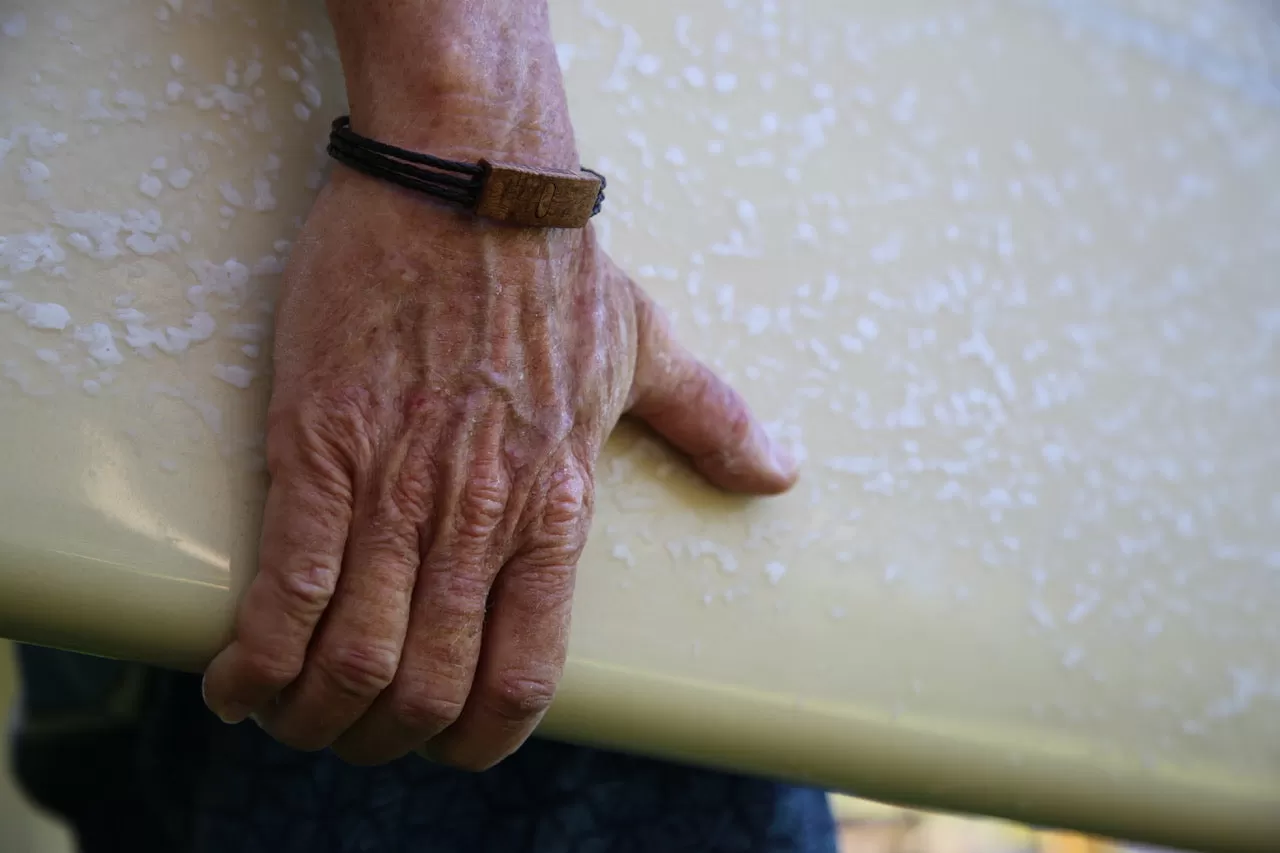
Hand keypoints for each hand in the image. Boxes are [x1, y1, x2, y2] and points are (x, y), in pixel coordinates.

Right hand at [200, 0, 797, 769]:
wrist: (469, 180)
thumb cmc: (553, 266)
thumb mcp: (646, 347)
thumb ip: (711, 419)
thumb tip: (780, 471)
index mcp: (557, 506)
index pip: (525, 674)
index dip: (481, 736)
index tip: (451, 746)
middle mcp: (479, 517)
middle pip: (426, 687)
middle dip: (384, 738)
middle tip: (356, 736)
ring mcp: (394, 487)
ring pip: (352, 656)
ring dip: (313, 713)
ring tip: (289, 717)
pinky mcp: (319, 448)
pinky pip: (285, 589)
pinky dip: (255, 657)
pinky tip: (235, 679)